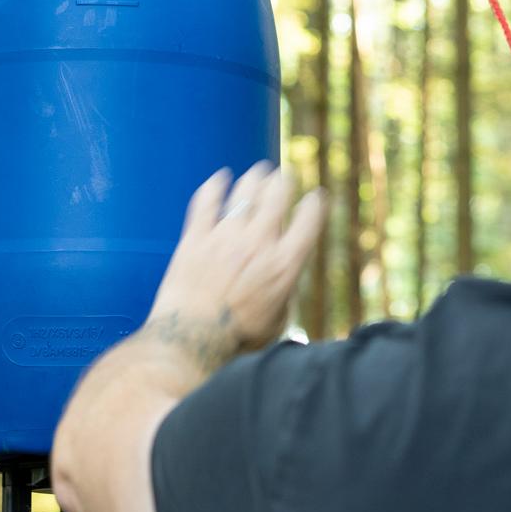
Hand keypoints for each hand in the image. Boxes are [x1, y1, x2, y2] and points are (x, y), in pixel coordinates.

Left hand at [140, 162, 327, 370]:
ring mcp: (226, 237)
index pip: (309, 219)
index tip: (316, 197)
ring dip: (255, 178)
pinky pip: (207, 201)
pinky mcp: (196, 238)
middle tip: (284, 176)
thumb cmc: (238, 339)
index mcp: (284, 264)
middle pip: (277, 196)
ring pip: (245, 192)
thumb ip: (284, 292)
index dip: (315, 203)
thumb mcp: (278, 320)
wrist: (194, 338)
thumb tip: (284, 281)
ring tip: (259, 172)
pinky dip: (215, 185)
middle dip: (284, 181)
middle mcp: (258, 243)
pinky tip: (220, 178)